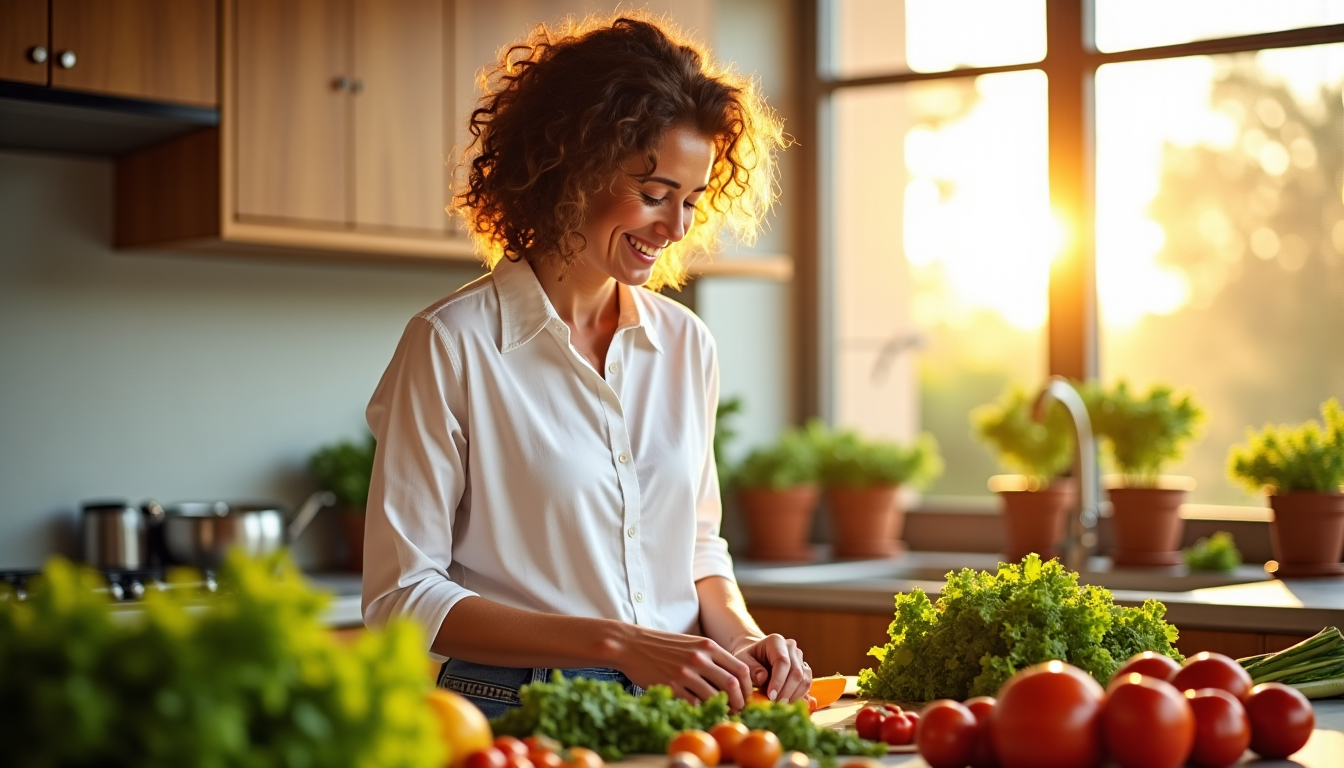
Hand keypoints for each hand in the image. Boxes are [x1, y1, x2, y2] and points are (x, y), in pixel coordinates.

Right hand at [615, 626, 753, 710]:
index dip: (748, 686)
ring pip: (714, 697)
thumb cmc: (663, 645)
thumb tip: (732, 679)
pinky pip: (693, 704)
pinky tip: (701, 711)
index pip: (740, 669)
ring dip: (721, 709)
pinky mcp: (671, 686)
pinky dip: (700, 710)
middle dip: (739, 702)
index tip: (746, 695)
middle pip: (732, 685)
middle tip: (738, 709)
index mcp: (708, 646)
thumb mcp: (691, 643)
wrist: (631, 644)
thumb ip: (711, 657)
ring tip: (721, 713)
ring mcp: (685, 673)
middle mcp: (699, 658)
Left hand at [732, 634, 811, 703]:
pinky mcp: (804, 670)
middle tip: (775, 706)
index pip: (783, 662)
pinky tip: (787, 704)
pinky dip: (799, 696)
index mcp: (776, 641)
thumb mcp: (742, 660)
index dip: (778, 681)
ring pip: (804, 680)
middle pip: (796, 672)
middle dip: (786, 692)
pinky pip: (807, 685)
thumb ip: (751, 668)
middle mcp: (791, 647)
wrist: (755, 657)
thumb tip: (763, 678)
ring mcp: (800, 658)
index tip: (770, 697)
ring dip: (793, 696)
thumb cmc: (747, 658)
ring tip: (779, 706)